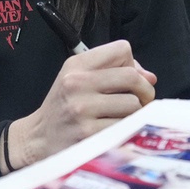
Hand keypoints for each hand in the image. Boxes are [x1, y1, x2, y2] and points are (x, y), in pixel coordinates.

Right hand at [8, 40, 156, 168]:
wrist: (39, 139)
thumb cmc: (65, 108)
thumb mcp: (79, 80)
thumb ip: (113, 72)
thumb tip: (150, 77)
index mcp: (76, 65)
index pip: (121, 49)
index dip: (132, 64)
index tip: (127, 80)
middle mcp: (77, 83)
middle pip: (132, 77)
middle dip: (144, 90)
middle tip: (140, 101)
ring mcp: (82, 109)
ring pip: (133, 105)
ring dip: (135, 114)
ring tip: (122, 118)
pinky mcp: (88, 133)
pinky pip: (126, 127)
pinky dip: (127, 130)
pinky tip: (115, 132)